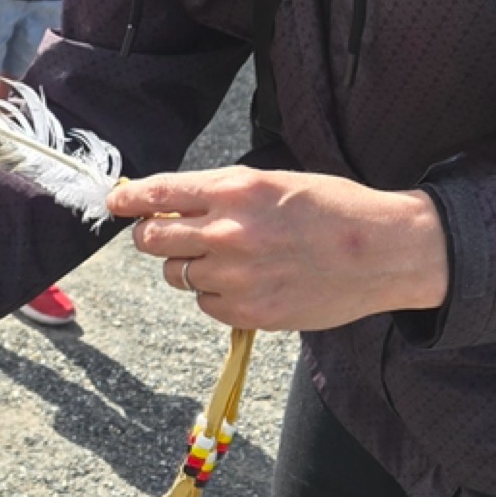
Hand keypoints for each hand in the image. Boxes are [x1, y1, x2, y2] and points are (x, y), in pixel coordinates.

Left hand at [106, 164, 448, 330]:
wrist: (380, 250)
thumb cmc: (332, 207)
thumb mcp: (276, 182)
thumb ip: (226, 194)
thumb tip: (179, 205)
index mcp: (237, 188)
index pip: (162, 193)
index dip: (131, 198)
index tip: (115, 201)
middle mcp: (228, 231)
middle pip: (152, 238)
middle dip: (150, 234)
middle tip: (161, 233)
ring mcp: (235, 277)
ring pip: (176, 273)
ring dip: (189, 265)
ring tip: (227, 258)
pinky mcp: (246, 314)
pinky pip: (205, 304)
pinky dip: (215, 294)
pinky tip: (248, 282)